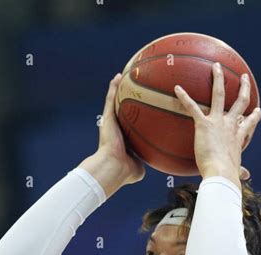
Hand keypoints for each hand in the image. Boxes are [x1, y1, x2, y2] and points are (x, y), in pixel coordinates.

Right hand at [78, 74, 145, 196]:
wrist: (113, 167)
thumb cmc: (125, 171)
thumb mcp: (139, 168)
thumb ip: (145, 163)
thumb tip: (153, 163)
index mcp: (123, 141)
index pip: (130, 127)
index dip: (135, 120)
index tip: (141, 112)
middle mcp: (116, 130)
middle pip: (122, 112)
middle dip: (126, 102)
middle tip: (133, 90)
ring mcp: (110, 123)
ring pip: (114, 103)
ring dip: (118, 90)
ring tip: (123, 77)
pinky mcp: (107, 118)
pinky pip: (110, 100)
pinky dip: (113, 88)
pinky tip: (118, 77)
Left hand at [174, 62, 260, 186]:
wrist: (221, 173)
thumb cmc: (227, 175)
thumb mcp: (235, 172)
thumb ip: (239, 172)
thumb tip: (245, 176)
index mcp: (238, 137)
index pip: (249, 124)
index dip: (254, 116)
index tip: (257, 110)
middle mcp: (231, 125)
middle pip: (240, 102)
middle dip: (242, 88)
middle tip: (243, 77)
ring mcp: (218, 122)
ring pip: (219, 95)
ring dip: (218, 79)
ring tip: (216, 66)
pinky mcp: (204, 124)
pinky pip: (192, 107)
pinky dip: (184, 97)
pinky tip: (177, 88)